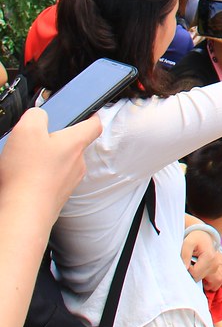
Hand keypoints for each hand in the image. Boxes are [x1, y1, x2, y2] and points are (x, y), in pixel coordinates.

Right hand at [0, 109, 100, 225]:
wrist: (24, 213)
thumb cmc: (28, 174)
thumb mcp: (27, 130)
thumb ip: (37, 115)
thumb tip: (39, 115)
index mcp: (74, 143)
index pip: (93, 125)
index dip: (91, 116)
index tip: (88, 113)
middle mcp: (77, 163)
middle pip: (74, 145)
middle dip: (58, 140)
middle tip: (38, 138)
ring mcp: (68, 182)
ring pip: (62, 164)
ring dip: (47, 160)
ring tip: (25, 161)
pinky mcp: (56, 196)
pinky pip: (50, 180)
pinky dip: (39, 177)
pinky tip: (23, 178)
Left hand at [182, 233, 221, 289]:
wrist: (203, 236)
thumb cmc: (195, 239)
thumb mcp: (187, 243)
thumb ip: (185, 255)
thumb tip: (185, 268)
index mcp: (209, 257)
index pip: (196, 274)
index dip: (189, 272)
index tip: (188, 266)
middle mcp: (218, 262)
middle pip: (209, 282)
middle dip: (199, 281)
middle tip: (194, 273)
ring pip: (220, 283)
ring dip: (212, 285)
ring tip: (203, 280)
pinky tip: (213, 280)